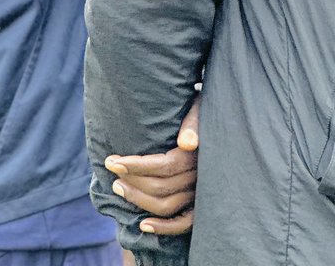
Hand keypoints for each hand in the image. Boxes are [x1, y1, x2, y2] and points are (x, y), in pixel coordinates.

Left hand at [105, 95, 199, 234]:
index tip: (112, 161)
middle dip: (131, 180)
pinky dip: (163, 227)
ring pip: (167, 206)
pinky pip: (183, 224)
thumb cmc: (203, 111)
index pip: (164, 166)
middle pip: (161, 187)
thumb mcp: (200, 107)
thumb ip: (193, 122)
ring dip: (138, 200)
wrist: (221, 122)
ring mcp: (200, 192)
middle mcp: (200, 176)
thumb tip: (187, 143)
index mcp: (199, 154)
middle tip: (113, 170)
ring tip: (119, 187)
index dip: (136, 166)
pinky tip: (143, 225)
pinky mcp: (200, 204)